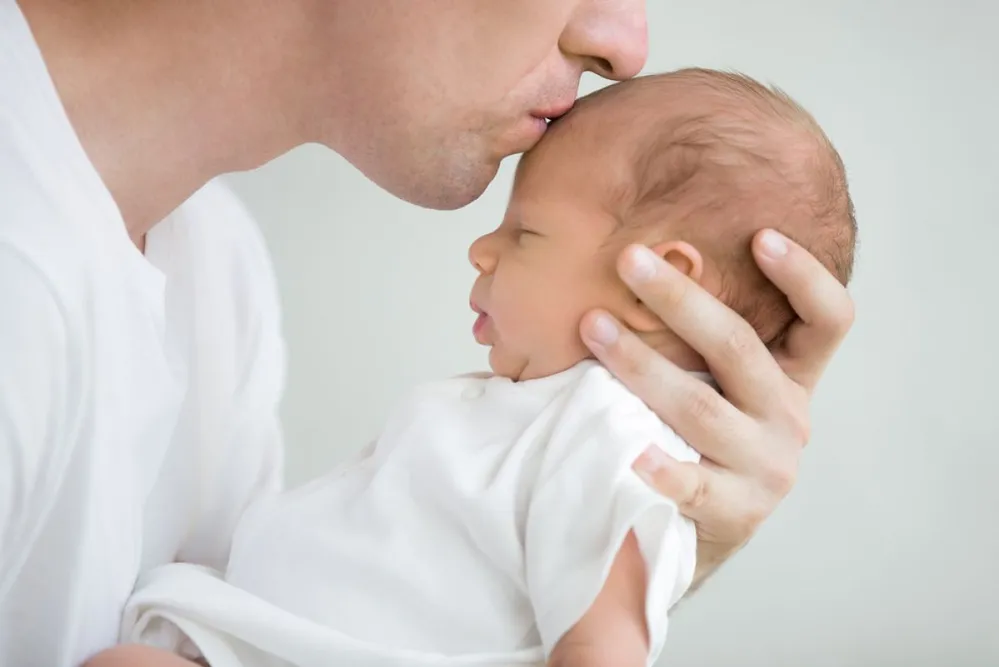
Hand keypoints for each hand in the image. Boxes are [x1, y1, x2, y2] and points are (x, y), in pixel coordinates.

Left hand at [579, 230, 854, 587]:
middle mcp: (788, 417)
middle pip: (740, 348)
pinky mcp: (735, 511)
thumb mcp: (720, 382)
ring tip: (593, 327)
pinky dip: (663, 468)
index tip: (760, 235)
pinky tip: (632, 452)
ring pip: (702, 408)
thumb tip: (640, 251)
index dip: (805, 277)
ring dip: (643, 365)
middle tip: (629, 259)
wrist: (702, 527)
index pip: (828, 320)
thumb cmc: (701, 435)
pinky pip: (694, 486)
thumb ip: (703, 334)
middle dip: (680, 299)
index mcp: (793, 377)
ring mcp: (765, 467)